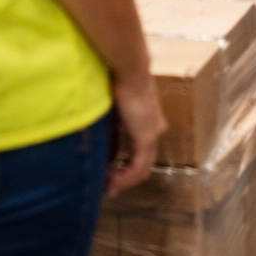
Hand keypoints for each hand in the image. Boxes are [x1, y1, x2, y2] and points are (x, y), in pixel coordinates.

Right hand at [106, 69, 166, 196]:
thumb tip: (100, 148)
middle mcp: (154, 130)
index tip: (108, 175)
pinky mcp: (147, 138)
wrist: (130, 68)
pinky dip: (124, 178)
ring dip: (123, 181)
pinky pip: (137, 168)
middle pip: (142, 164)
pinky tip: (110, 182)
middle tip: (107, 187)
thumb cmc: (118, 80)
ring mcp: (153, 135)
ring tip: (106, 187)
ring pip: (141, 169)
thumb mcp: (112, 109)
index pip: (140, 152)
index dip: (125, 167)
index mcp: (148, 122)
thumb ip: (110, 129)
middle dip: (124, 179)